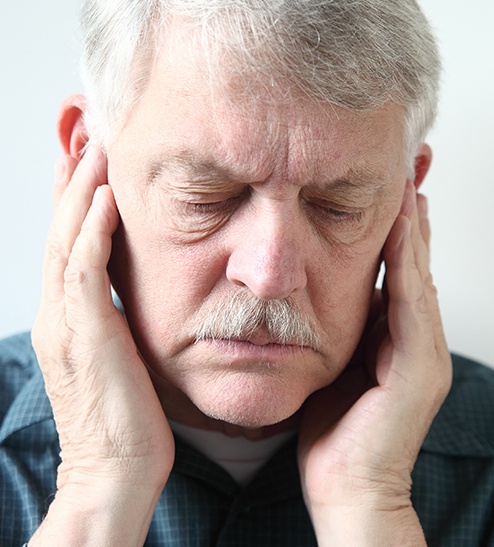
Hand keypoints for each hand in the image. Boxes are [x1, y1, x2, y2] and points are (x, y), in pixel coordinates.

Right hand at [30, 148, 173, 545]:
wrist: (114, 471)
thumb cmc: (126, 419)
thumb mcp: (118, 360)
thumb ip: (117, 323)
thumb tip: (130, 299)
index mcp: (68, 319)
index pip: (67, 245)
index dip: (72, 202)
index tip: (86, 164)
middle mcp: (59, 314)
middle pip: (59, 232)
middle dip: (70, 181)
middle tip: (81, 137)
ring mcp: (66, 322)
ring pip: (66, 241)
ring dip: (79, 191)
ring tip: (92, 148)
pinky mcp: (85, 334)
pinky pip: (84, 269)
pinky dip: (90, 229)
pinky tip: (103, 197)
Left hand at [298, 182, 451, 545]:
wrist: (347, 488)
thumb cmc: (331, 432)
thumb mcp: (328, 369)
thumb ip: (331, 333)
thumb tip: (311, 298)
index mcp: (389, 337)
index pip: (393, 268)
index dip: (392, 226)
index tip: (385, 185)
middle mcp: (413, 338)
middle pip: (412, 261)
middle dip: (411, 212)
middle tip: (411, 162)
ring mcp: (422, 351)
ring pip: (417, 273)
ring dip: (412, 226)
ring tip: (409, 179)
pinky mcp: (419, 368)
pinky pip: (410, 302)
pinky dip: (406, 261)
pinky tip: (402, 226)